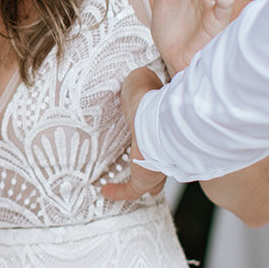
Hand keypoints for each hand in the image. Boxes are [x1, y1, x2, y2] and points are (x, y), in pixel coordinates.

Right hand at [101, 66, 166, 201]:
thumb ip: (141, 79)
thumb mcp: (142, 79)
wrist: (154, 120)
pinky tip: (104, 190)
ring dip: (143, 178)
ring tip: (129, 177)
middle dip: (157, 159)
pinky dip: (118, 191)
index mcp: (163, 123)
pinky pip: (131, 190)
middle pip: (163, 156)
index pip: (163, 129)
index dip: (158, 131)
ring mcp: (156, 165)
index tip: (153, 130)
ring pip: (153, 176)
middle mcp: (164, 147)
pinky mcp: (144, 179)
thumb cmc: (150, 100)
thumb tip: (141, 76)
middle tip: (148, 160)